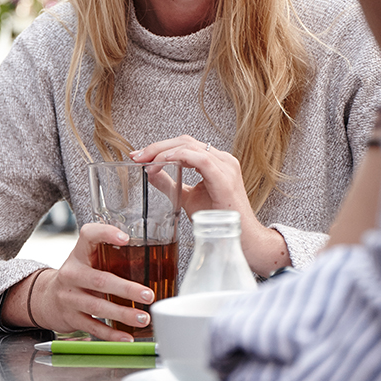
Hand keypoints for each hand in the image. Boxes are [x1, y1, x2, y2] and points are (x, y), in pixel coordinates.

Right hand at [2, 224, 155, 340]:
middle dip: (126, 289)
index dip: (106, 233)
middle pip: (99, 280)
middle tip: (148, 295)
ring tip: (143, 317)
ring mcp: (69, 298)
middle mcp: (72, 274)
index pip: (88, 235)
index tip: (125, 238)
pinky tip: (126, 337)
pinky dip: (111, 334)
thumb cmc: (77, 275)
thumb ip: (108, 253)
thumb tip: (150, 256)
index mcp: (78, 254)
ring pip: (97, 307)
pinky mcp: (70, 318)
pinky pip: (92, 327)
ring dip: (123, 314)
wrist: (45, 298)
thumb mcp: (86, 258)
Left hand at [131, 136, 290, 276]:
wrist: (243, 240)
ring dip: (163, 151)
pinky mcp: (224, 177)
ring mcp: (225, 165)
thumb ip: (170, 184)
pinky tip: (162, 163)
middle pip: (185, 140)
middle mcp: (222, 159)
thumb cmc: (219, 221)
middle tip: (136, 156)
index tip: (139, 156)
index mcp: (215, 162)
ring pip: (189, 145)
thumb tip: (150, 173)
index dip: (160, 147)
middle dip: (157, 146)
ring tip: (145, 162)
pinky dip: (177, 157)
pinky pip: (199, 158)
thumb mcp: (187, 198)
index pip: (184, 145)